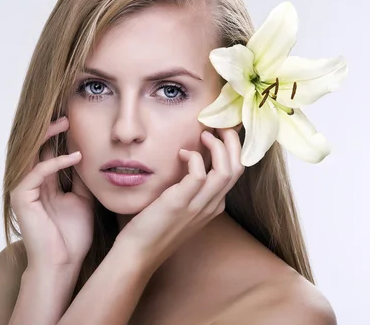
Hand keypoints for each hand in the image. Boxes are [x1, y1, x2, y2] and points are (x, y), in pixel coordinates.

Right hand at [10, 116, 94, 269]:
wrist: (63, 264)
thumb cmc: (72, 236)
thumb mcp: (83, 199)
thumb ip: (80, 178)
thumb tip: (88, 155)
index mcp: (44, 182)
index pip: (48, 149)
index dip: (60, 133)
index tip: (75, 116)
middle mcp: (31, 182)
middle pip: (36, 146)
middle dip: (51, 127)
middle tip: (67, 110)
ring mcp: (24, 189)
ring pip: (32, 153)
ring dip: (48, 136)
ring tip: (66, 122)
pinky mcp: (21, 198)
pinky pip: (37, 172)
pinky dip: (55, 162)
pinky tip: (75, 156)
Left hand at [114, 127, 243, 272]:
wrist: (139, 252)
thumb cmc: (154, 226)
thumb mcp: (179, 205)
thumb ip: (187, 187)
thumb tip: (187, 158)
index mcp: (213, 205)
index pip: (236, 172)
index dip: (233, 148)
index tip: (220, 131)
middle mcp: (211, 205)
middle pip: (238, 168)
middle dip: (233, 141)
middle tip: (218, 125)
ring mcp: (198, 205)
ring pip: (226, 170)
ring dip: (218, 146)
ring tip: (204, 134)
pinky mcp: (180, 203)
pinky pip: (198, 174)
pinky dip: (193, 158)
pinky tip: (181, 154)